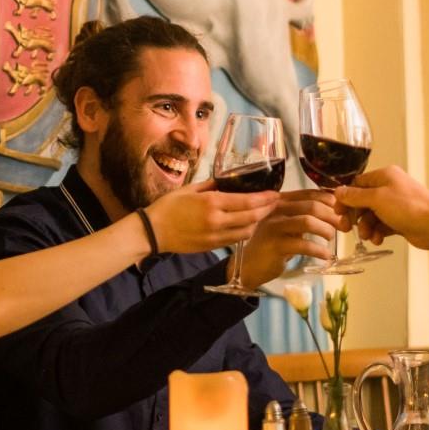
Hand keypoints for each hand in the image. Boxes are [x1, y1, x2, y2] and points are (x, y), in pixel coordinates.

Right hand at [143, 180, 277, 254]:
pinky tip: (246, 225)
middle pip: (252, 217)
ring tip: (262, 213)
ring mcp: (215, 236)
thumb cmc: (168, 207)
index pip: (247, 201)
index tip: (275, 194)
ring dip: (257, 223)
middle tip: (275, 203)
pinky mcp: (212, 247)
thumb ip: (212, 185)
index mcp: (212, 203)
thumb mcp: (190, 189)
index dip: (264, 198)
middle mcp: (217, 221)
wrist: (153, 232)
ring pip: (247, 231)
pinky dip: (244, 232)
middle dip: (267, 210)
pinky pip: (235, 240)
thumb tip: (228, 182)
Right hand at [239, 189, 342, 287]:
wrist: (248, 266)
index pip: (310, 193)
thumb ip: (304, 215)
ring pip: (308, 221)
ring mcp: (274, 227)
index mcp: (280, 201)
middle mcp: (275, 210)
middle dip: (332, 215)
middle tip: (343, 226)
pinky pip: (303, 245)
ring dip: (326, 230)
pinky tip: (325, 256)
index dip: (330, 200)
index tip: (342, 211)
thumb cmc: (272, 243)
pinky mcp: (276, 246)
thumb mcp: (287, 225)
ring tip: (331, 238)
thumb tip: (335, 210)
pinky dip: (319, 250)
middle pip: (312, 205)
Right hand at [337, 166, 428, 248]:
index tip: (338, 211)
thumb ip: (355, 196)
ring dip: (366, 227)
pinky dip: (377, 232)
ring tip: (368, 236)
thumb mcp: (377, 198)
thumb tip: (339, 191)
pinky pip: (381, 226)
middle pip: (362, 201)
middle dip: (355, 216)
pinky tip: (378, 239)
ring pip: (371, 216)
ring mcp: (396, 205)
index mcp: (384, 176)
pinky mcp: (400, 221)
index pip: (357, 184)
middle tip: (346, 227)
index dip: (345, 198)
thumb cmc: (409, 207)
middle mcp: (390, 188)